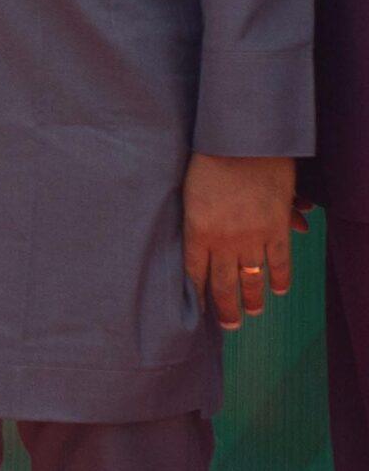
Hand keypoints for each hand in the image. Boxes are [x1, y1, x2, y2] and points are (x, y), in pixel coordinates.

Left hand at [183, 151, 302, 329]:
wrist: (240, 144)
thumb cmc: (206, 161)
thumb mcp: (191, 191)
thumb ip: (198, 218)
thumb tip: (198, 238)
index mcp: (196, 231)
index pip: (193, 273)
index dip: (196, 294)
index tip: (197, 311)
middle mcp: (222, 241)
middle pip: (222, 284)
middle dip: (225, 309)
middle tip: (229, 326)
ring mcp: (251, 238)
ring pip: (251, 279)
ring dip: (252, 299)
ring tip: (252, 314)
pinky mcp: (275, 230)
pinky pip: (279, 263)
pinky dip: (279, 278)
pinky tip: (279, 290)